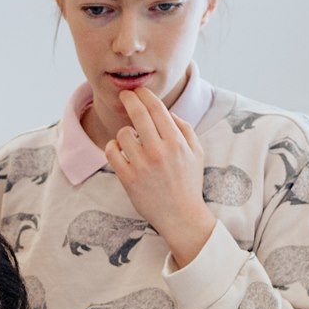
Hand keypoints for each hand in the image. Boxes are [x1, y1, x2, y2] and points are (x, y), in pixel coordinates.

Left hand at [107, 89, 216, 268]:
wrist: (181, 216)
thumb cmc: (189, 183)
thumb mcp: (197, 152)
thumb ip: (184, 129)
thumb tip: (168, 113)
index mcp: (176, 142)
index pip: (157, 108)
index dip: (145, 95)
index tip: (138, 91)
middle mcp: (158, 150)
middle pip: (138, 114)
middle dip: (129, 99)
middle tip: (124, 96)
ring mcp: (142, 164)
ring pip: (123, 133)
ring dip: (124, 132)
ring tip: (130, 140)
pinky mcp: (128, 178)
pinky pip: (111, 152)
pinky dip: (112, 147)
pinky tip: (119, 150)